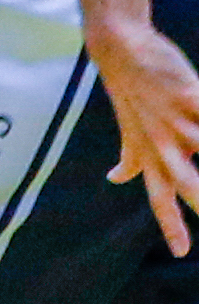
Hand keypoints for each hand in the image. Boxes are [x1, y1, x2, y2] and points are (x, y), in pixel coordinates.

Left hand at [98, 12, 198, 256]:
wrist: (121, 50)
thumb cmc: (132, 95)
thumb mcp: (130, 130)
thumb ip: (130, 158)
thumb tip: (116, 178)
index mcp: (150, 154)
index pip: (159, 197)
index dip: (170, 226)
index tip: (181, 253)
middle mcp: (161, 142)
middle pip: (186, 182)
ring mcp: (175, 118)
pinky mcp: (187, 93)